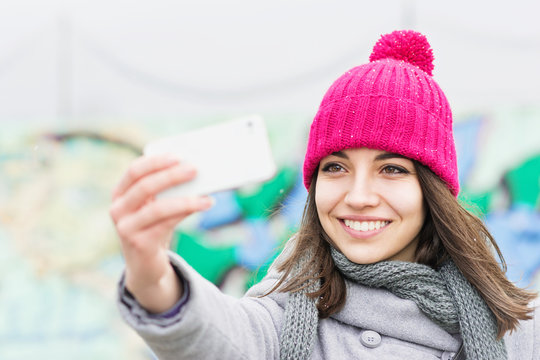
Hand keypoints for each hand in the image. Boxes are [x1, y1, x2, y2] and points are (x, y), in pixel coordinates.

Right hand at [110, 155, 212, 312]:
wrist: (145, 266)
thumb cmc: (154, 228)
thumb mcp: (154, 206)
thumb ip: (166, 190)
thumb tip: (195, 171)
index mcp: (120, 194)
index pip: (134, 171)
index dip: (155, 162)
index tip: (177, 155)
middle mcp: (118, 210)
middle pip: (145, 186)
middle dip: (171, 176)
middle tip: (194, 169)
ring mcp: (126, 228)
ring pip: (158, 208)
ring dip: (185, 199)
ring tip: (206, 195)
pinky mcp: (140, 244)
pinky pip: (166, 224)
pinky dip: (186, 213)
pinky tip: (203, 205)